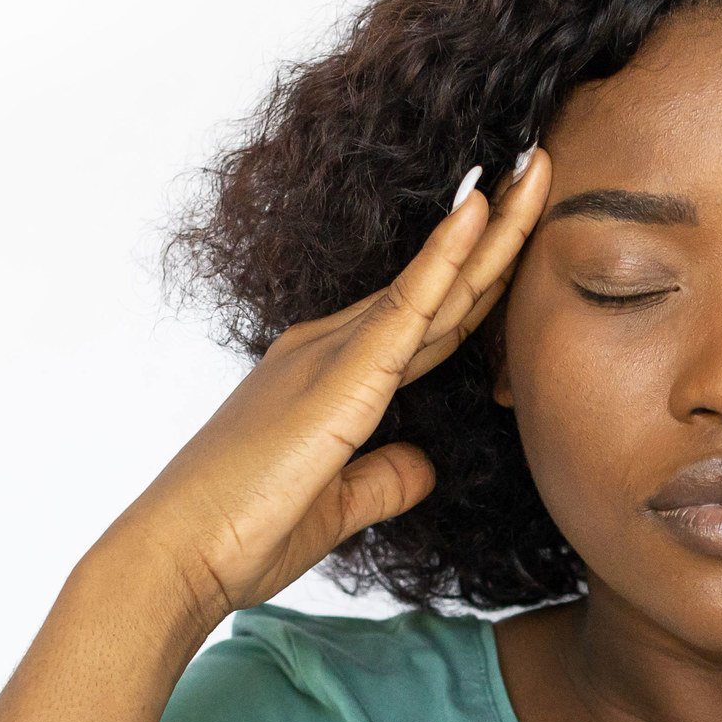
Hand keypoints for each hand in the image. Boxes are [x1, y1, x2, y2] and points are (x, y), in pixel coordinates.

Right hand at [102, 150, 553, 630]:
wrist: (177, 555)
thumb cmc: (239, 534)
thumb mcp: (336, 507)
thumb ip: (383, 479)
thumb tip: (425, 464)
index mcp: (331, 376)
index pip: (427, 318)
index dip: (480, 277)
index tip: (523, 233)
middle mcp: (329, 350)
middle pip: (439, 287)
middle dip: (500, 231)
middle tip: (545, 168)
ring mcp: (331, 355)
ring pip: (435, 285)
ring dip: (493, 228)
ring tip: (539, 167)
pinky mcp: (337, 379)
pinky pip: (404, 308)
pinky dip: (445, 259)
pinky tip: (480, 212)